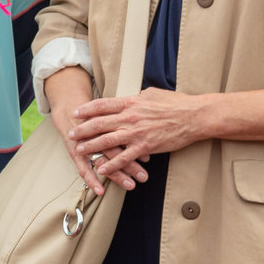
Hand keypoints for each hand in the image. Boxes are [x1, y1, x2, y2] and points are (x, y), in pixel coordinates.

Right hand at [52, 103, 144, 195]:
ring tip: (130, 185)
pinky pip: (83, 168)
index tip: (148, 159)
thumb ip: (123, 119)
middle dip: (131, 165)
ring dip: (117, 175)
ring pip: (103, 161)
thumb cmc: (92, 113)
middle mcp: (95, 134)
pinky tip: (100, 191)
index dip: (135, 148)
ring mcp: (84, 144)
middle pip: (115, 150)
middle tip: (143, 177)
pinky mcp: (74, 152)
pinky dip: (91, 180)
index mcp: (105, 122)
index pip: (122, 137)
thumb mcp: (107, 111)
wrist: (67, 110)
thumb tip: (143, 134)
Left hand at [68, 88, 212, 184]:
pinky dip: (111, 164)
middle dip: (82, 129)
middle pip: (99, 123)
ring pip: (107, 141)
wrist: (194, 116)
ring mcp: (136, 133)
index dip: (87, 109)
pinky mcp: (145, 147)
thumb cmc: (176, 103)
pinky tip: (101, 169)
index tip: (76, 112)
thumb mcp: (152, 94)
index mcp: (131, 102)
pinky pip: (124, 158)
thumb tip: (130, 97)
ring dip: (90, 146)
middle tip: (70, 134)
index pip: (102, 104)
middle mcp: (130, 117)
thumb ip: (137, 98)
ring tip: (79, 150)